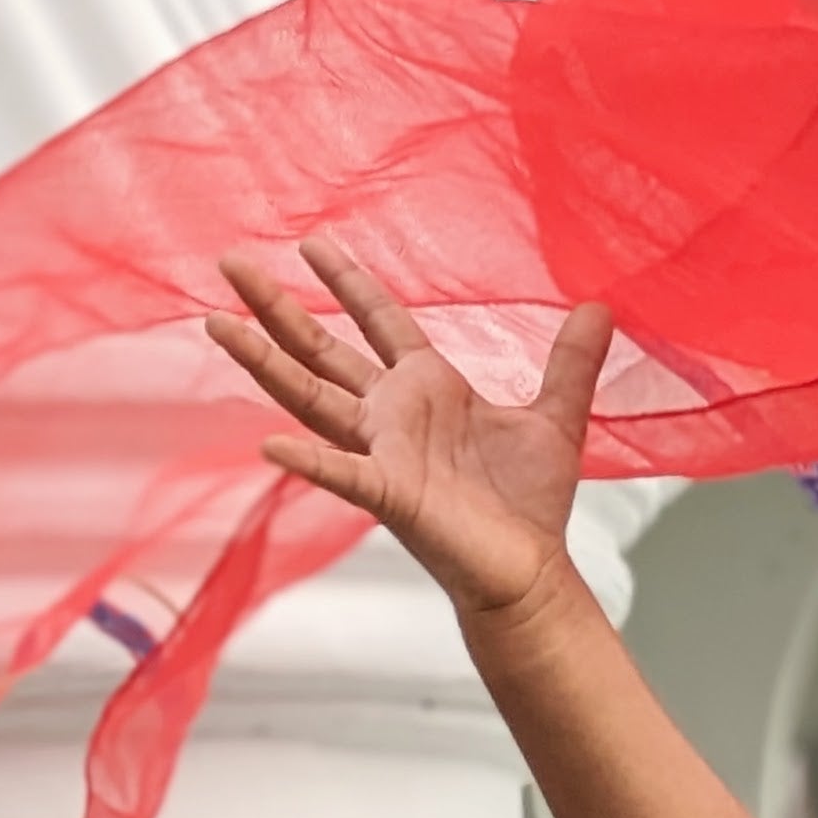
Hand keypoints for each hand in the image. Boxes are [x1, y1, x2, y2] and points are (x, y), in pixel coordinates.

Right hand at [206, 238, 611, 616]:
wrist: (532, 573)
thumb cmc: (530, 504)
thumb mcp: (556, 418)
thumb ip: (570, 363)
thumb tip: (602, 307)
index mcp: (428, 388)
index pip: (379, 322)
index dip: (347, 284)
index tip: (311, 244)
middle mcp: (394, 417)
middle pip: (322, 351)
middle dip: (276, 309)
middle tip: (229, 264)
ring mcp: (384, 455)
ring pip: (311, 399)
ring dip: (263, 364)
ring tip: (216, 325)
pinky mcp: (391, 497)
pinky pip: (341, 475)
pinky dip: (308, 462)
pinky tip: (269, 446)